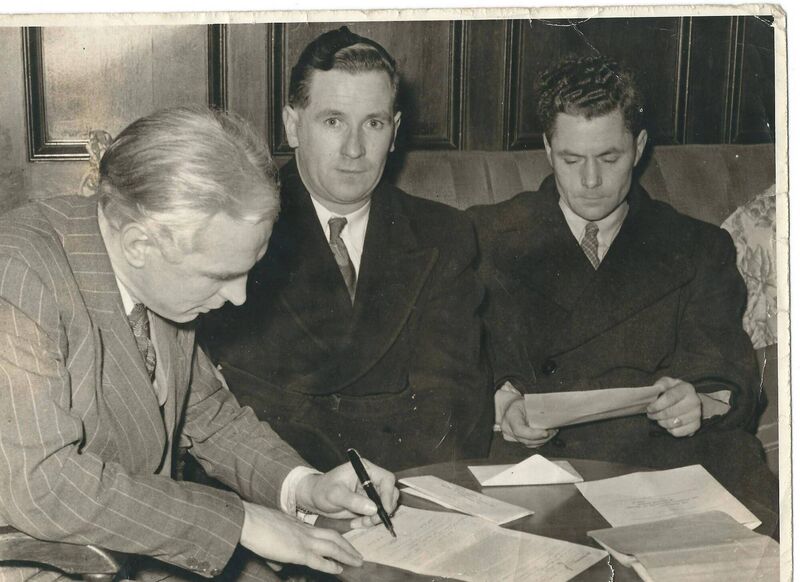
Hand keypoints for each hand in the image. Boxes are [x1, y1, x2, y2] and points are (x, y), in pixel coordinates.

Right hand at [239, 501, 361, 574]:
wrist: (250, 521)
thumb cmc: (256, 528)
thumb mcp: (271, 539)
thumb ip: (277, 554)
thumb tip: (277, 567)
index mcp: (299, 526)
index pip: (323, 531)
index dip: (336, 539)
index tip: (344, 545)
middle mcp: (305, 531)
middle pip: (334, 537)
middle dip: (348, 546)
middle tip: (358, 555)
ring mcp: (303, 540)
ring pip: (332, 547)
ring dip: (347, 555)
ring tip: (357, 562)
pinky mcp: (298, 551)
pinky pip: (319, 560)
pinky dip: (330, 565)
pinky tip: (339, 570)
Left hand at [296, 460, 398, 528]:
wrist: (314, 499)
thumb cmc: (322, 490)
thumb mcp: (335, 495)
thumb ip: (353, 501)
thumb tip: (374, 508)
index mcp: (365, 469)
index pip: (386, 479)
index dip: (389, 494)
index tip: (385, 509)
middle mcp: (371, 479)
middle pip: (390, 493)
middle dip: (384, 509)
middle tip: (373, 520)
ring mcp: (370, 492)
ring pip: (384, 506)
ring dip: (376, 518)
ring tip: (361, 523)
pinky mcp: (367, 504)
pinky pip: (375, 514)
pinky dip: (369, 521)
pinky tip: (356, 523)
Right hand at [500, 398, 558, 446]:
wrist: (507, 408)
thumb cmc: (517, 404)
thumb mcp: (525, 402)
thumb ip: (536, 409)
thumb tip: (551, 413)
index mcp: (511, 418)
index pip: (520, 430)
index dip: (534, 434)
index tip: (546, 432)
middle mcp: (510, 430)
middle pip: (526, 440)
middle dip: (542, 437)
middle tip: (554, 430)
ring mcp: (512, 436)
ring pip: (529, 444)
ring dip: (543, 440)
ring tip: (552, 432)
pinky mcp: (517, 440)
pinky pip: (530, 444)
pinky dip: (539, 441)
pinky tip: (546, 435)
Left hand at [647, 377, 701, 436]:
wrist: (691, 399)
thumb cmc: (675, 391)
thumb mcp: (667, 383)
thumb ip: (660, 385)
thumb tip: (654, 392)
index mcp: (686, 388)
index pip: (670, 397)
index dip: (657, 405)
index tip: (649, 408)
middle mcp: (694, 401)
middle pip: (670, 412)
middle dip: (656, 415)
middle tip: (650, 414)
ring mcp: (697, 414)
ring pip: (673, 423)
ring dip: (661, 422)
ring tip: (658, 418)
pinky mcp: (696, 426)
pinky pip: (678, 432)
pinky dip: (670, 430)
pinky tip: (668, 423)